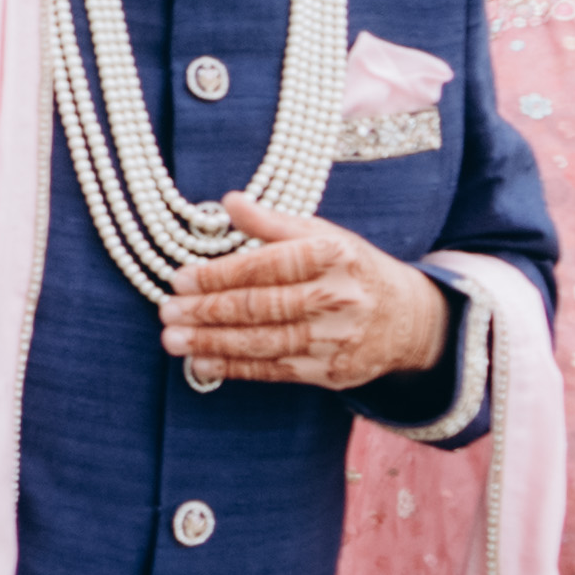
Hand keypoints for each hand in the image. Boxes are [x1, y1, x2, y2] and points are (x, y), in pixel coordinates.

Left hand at [163, 193, 450, 388]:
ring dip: (213, 342)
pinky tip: (202, 364)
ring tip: (173, 340)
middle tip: (167, 310)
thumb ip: (273, 222)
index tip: (180, 278)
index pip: (265, 266)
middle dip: (207, 310)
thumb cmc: (352, 269)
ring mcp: (336, 339)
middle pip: (261, 306)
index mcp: (333, 255)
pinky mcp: (332, 372)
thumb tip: (228, 202)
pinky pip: (275, 371)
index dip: (218, 274)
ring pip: (264, 342)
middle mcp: (337, 297)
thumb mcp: (323, 234)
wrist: (408, 320)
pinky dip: (235, 369)